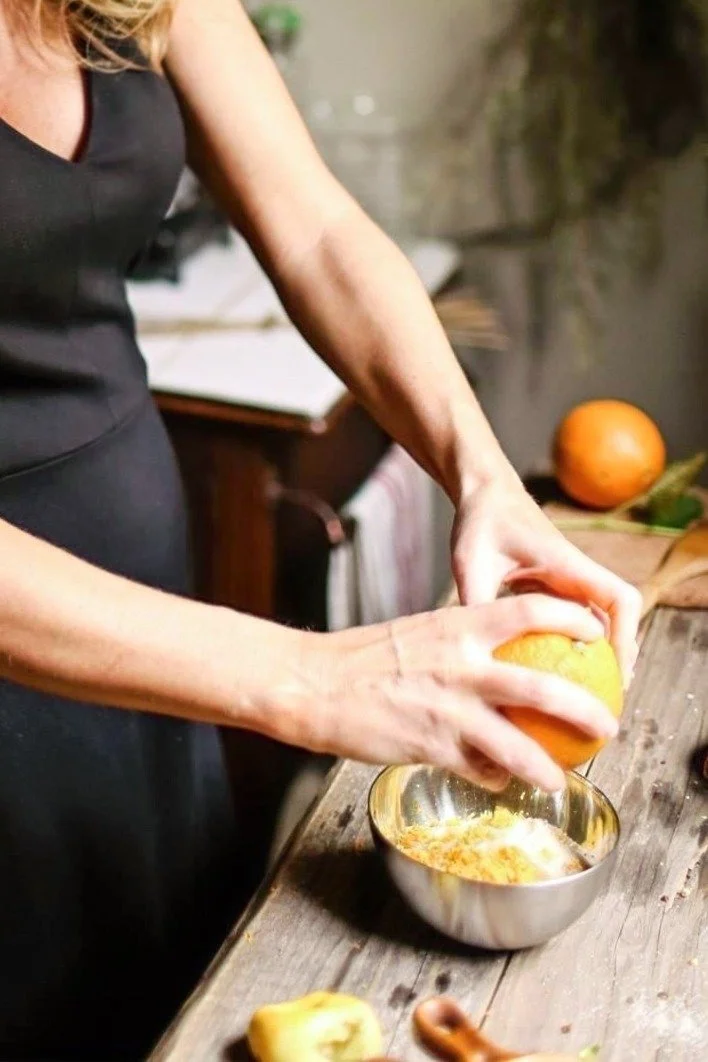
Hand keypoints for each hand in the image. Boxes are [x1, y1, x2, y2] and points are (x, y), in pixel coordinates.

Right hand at [296, 594, 617, 791]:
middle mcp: (460, 665)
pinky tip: (498, 779)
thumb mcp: (420, 634)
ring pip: (517, 744)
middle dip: (584, 709)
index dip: (570, 619)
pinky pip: (478, 768)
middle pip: (543, 687)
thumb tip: (496, 654)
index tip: (593, 632)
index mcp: (457, 626)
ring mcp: (447, 709)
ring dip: (546, 765)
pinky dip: (495, 775)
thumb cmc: (363, 657)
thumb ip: (461, 643)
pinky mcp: (431, 747)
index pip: (529, 610)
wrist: (312, 684)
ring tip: (560, 778)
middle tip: (606, 723)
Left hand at [451, 475, 641, 684]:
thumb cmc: (480, 521)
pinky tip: (550, 675)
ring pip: (596, 619)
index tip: (616, 671)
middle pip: (617, 616)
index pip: (619, 598)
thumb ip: (476, 603)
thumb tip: (471, 651)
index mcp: (568, 564)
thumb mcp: (472, 562)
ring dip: (598, 652)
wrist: (482, 492)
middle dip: (619, 656)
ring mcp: (566, 580)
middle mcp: (576, 573)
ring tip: (585, 695)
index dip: (627, 636)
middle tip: (605, 698)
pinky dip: (571, 644)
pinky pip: (571, 618)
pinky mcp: (552, 585)